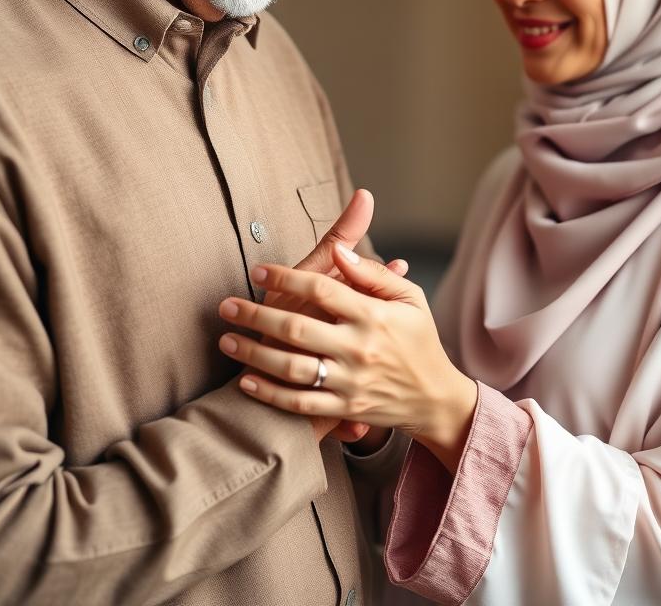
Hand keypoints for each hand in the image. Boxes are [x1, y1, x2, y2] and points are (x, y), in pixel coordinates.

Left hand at [220, 188, 405, 443]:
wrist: (435, 398)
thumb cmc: (418, 339)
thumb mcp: (409, 298)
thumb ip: (373, 273)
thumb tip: (341, 252)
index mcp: (374, 315)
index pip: (322, 288)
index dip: (287, 277)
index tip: (259, 270)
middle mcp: (359, 348)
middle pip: (297, 327)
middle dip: (256, 315)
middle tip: (226, 305)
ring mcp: (350, 382)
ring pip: (291, 368)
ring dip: (253, 354)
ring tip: (226, 340)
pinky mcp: (344, 409)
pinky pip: (300, 403)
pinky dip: (270, 394)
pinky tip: (246, 380)